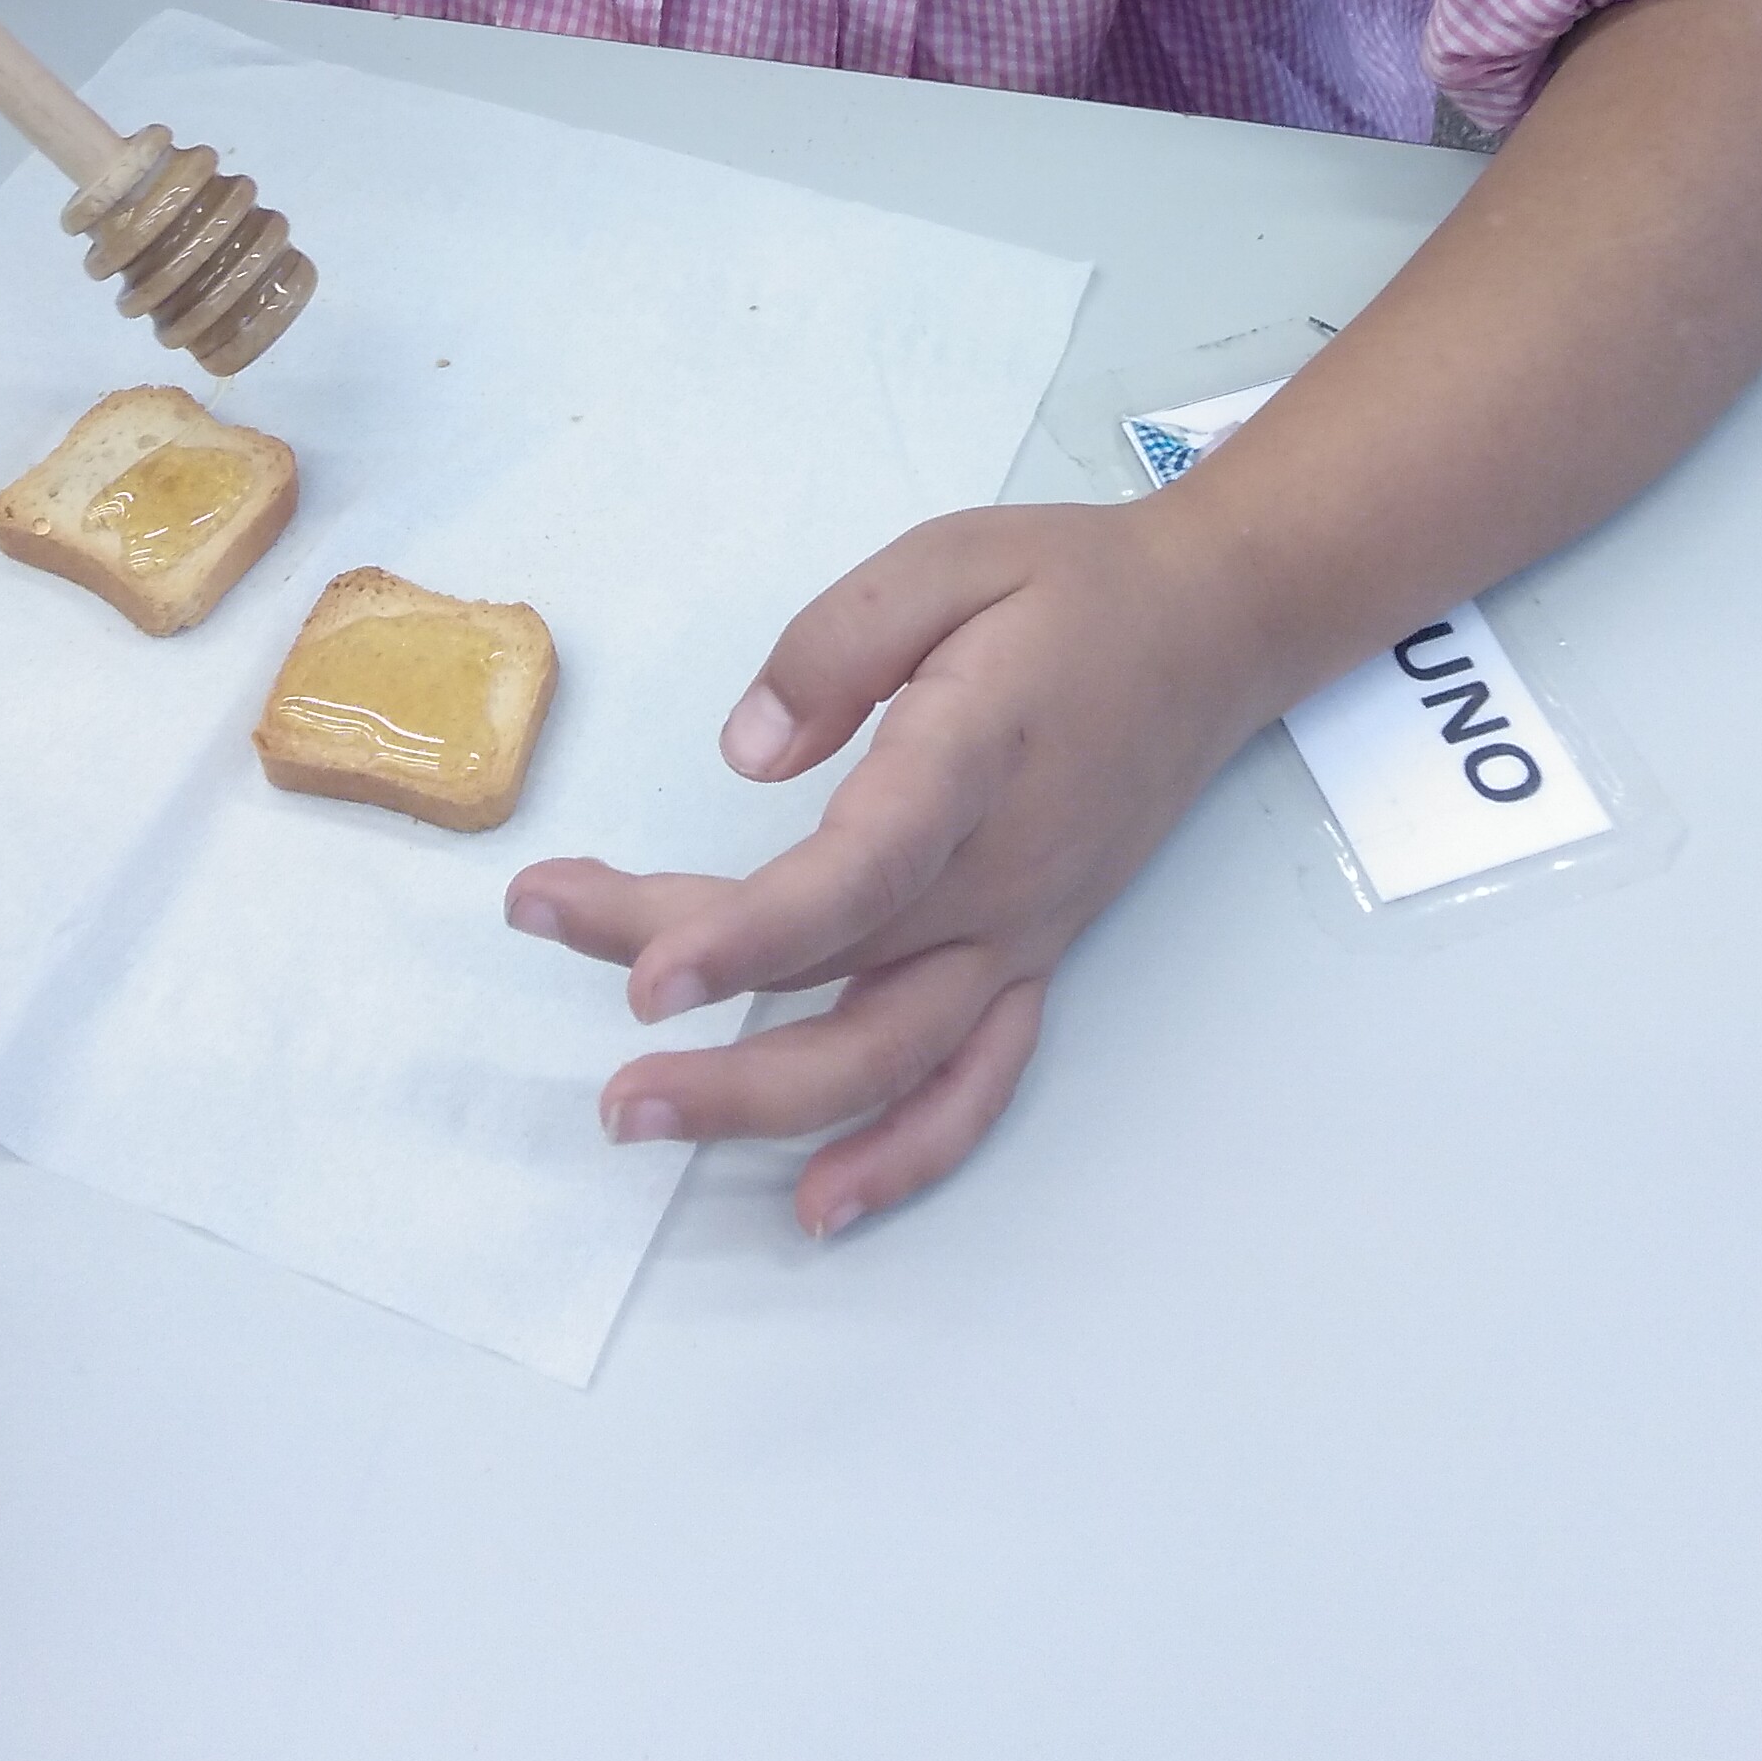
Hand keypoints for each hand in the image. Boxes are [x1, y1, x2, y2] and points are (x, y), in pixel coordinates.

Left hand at [506, 496, 1271, 1240]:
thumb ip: (837, 644)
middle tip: (547, 949)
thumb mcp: (949, 558)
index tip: (641, 973)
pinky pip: (974, 1083)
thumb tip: (745, 753)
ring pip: (890, 1053)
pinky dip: (903, 1155)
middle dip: (687, 987)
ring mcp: (1022, 932)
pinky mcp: (1036, 957)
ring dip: (762, 1103)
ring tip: (635, 1110)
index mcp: (974, 759)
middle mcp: (1001, 874)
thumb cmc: (1072, 586)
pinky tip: (819, 1202)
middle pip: (832, 962)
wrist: (1214, 632)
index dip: (750, 934)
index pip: (859, 871)